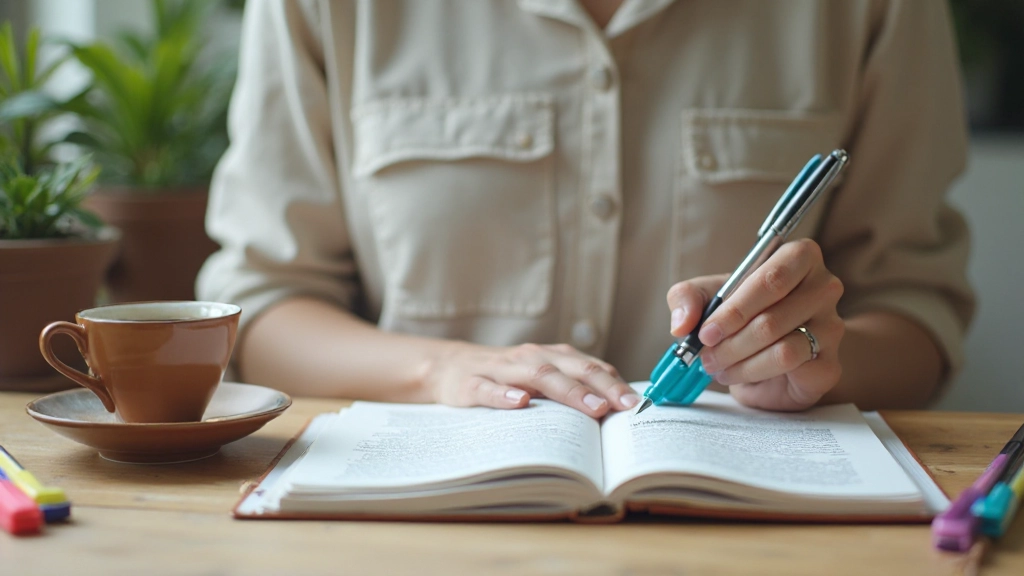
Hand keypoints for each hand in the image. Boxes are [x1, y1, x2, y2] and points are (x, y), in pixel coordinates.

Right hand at [423, 342, 638, 416]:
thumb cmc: (505, 378)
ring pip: (537, 375)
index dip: (614, 384)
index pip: (589, 367)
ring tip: (592, 406)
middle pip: (571, 368)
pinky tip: (521, 403)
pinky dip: (505, 396)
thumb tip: (614, 413)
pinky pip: (489, 389)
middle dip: (601, 386)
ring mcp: (501, 369)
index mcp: (550, 357)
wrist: (449, 367)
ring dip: (567, 390)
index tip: (638, 404)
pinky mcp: (471, 383)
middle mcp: (530, 357)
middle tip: (624, 406)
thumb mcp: (539, 379)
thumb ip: (570, 389)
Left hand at [666, 239, 844, 410]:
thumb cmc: (741, 312)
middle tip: (705, 354)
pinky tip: (739, 374)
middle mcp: (824, 287)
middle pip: (772, 319)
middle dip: (730, 342)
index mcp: (798, 257)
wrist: (770, 353)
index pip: (770, 279)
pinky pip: (791, 369)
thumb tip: (682, 324)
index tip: (706, 332)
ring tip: (717, 366)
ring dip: (739, 361)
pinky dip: (755, 373)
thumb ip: (686, 298)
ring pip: (782, 348)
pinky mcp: (830, 364)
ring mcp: (832, 326)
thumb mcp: (706, 296)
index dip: (734, 309)